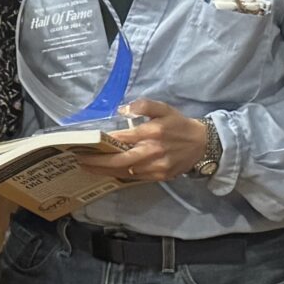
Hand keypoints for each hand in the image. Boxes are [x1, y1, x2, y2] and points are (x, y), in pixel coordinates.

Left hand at [75, 99, 214, 185]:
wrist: (203, 144)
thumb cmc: (179, 125)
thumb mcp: (164, 109)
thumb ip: (144, 105)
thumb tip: (122, 109)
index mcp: (153, 132)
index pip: (121, 139)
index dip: (102, 142)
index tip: (86, 143)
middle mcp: (153, 151)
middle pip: (119, 161)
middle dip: (97, 162)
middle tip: (79, 160)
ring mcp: (156, 167)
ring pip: (125, 172)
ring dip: (104, 171)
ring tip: (87, 166)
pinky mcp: (159, 177)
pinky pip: (134, 178)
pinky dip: (118, 175)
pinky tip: (105, 172)